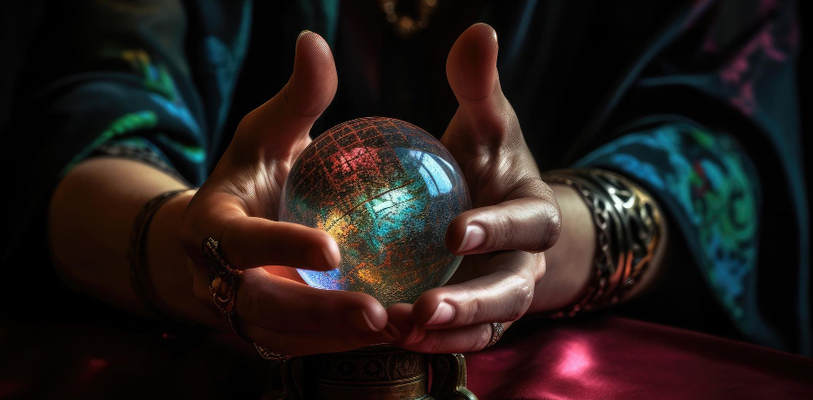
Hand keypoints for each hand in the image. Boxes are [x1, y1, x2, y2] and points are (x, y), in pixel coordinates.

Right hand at [179, 32, 396, 355]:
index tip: (331, 248)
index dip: (280, 246)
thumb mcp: (266, 134)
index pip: (241, 242)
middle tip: (378, 314)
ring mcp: (241, 312)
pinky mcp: (267, 331)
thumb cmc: (249, 174)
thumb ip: (296, 100)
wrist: (215, 235)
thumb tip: (315, 42)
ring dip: (340, 342)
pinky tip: (399, 336)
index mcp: (212, 227)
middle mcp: (218, 279)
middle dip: (318, 316)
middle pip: (262, 306)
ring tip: (401, 332)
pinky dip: (346, 348)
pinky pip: (304, 347)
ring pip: (285, 338)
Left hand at [387, 23, 561, 352]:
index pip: (527, 222)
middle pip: (511, 289)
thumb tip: (477, 30)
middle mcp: (525, 263)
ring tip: (404, 332)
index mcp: (533, 214)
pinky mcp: (479, 320)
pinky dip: (436, 344)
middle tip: (426, 306)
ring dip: (449, 332)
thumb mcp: (485, 125)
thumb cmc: (486, 163)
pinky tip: (396, 340)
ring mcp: (503, 296)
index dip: (498, 228)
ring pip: (486, 324)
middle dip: (474, 301)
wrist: (498, 214)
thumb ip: (479, 87)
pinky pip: (464, 341)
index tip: (456, 230)